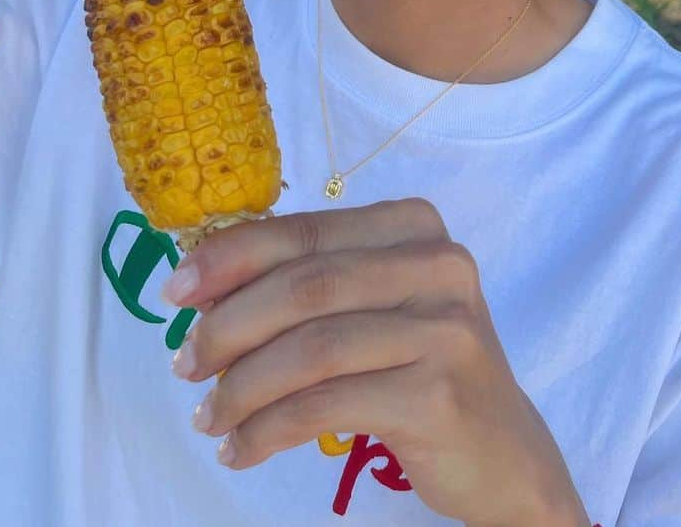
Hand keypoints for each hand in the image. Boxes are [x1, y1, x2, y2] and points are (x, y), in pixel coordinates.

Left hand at [162, 197, 589, 526]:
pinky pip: (327, 406)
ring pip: (310, 349)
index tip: (174, 291)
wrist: (506, 455)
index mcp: (414, 225)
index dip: (231, 257)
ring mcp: (444, 328)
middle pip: (304, 286)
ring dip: (241, 387)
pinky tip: (241, 449)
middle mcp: (437, 264)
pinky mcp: (439, 393)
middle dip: (227, 326)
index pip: (305, 230)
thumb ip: (312, 282)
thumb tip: (204, 288)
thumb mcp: (376, 306)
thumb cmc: (422, 367)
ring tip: (208, 418)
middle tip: (185, 366)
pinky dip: (268, 429)